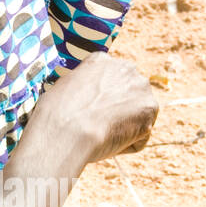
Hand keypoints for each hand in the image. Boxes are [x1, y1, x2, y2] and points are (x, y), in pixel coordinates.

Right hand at [41, 52, 158, 162]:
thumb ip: (83, 92)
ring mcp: (140, 87)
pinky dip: (127, 145)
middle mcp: (124, 67)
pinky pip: (141, 134)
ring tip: (102, 135)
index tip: (90, 115)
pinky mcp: (150, 108)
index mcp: (100, 61)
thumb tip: (85, 104)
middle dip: (118, 113)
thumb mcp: (63, 92)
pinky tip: (110, 142)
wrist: (66, 132)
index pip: (109, 83)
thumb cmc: (55, 117)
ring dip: (123, 130)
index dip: (100, 104)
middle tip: (100, 129)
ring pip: (136, 116)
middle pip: (128, 96)